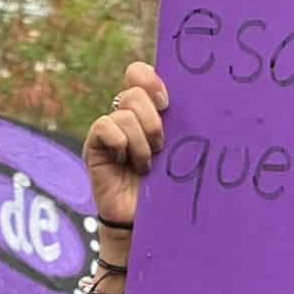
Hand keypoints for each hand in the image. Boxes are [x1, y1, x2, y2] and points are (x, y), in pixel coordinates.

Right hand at [82, 61, 168, 225]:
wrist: (144, 218)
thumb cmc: (167, 185)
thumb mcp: (178, 149)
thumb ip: (179, 122)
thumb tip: (199, 96)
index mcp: (148, 111)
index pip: (139, 74)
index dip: (151, 80)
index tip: (167, 102)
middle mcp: (126, 117)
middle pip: (134, 92)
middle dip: (152, 120)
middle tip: (160, 146)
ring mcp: (109, 132)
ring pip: (122, 113)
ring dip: (140, 142)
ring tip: (145, 165)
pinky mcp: (93, 147)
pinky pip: (104, 127)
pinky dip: (119, 142)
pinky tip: (124, 161)